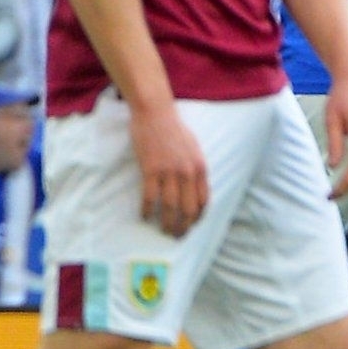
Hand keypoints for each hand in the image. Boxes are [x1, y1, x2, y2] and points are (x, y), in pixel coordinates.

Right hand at [132, 100, 209, 235]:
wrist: (155, 112)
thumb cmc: (173, 128)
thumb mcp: (194, 147)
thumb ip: (196, 167)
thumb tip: (195, 185)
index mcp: (200, 167)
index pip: (203, 200)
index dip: (198, 216)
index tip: (192, 224)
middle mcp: (187, 172)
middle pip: (188, 207)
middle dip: (184, 225)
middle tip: (178, 235)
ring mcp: (168, 171)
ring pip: (169, 206)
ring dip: (167, 222)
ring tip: (163, 231)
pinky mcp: (150, 169)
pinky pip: (149, 196)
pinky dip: (146, 209)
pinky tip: (144, 216)